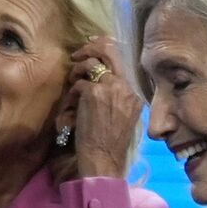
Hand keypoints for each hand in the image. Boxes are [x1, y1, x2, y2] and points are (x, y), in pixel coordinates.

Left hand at [64, 36, 143, 180]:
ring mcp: (111, 88)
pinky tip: (71, 109)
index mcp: (134, 94)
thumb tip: (98, 81)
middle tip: (77, 55)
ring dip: (77, 73)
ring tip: (72, 84)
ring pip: (90, 65)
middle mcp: (125, 87)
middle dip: (90, 49)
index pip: (121, 62)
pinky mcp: (94, 92)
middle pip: (109, 52)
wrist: (105, 158)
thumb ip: (117, 98)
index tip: (91, 52)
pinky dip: (71, 95)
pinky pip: (78, 84)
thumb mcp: (122, 117)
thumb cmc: (110, 145)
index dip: (104, 52)